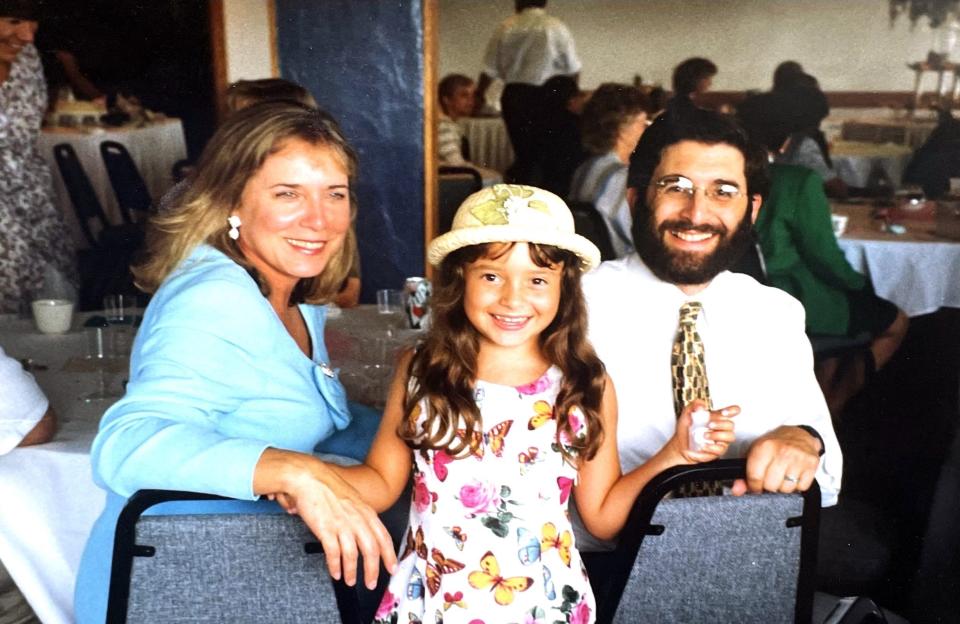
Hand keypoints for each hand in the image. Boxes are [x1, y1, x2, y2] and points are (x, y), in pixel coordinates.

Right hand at [256, 450, 396, 588]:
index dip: (389, 555)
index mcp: (366, 511)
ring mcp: (342, 524)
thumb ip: (361, 516)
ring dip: (353, 571)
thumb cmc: (328, 487)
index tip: (392, 567)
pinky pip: (334, 553)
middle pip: (371, 549)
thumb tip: (365, 533)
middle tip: (371, 582)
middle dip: (373, 569)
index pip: (383, 536)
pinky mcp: (326, 529)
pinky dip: (336, 566)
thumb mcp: (353, 500)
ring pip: (353, 554)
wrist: (309, 477)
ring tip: (351, 581)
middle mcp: (357, 519)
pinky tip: (335, 573)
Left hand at [671, 400, 738, 463]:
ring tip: (704, 435)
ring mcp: (721, 439)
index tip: (724, 412)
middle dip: (720, 424)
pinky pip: (720, 449)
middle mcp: (721, 428)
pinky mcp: (718, 450)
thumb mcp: (687, 414)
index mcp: (716, 417)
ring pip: (729, 436)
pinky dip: (710, 447)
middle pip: (731, 424)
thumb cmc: (686, 430)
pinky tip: (702, 445)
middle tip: (709, 425)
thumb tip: (701, 405)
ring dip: (717, 435)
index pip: (732, 411)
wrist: (681, 445)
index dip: (733, 410)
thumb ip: (694, 405)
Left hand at [731, 425, 820, 495]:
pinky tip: (793, 475)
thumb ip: (743, 474)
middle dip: (768, 486)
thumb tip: (736, 490)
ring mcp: (798, 458)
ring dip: (783, 486)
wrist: (798, 434)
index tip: (756, 485)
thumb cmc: (774, 445)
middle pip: (770, 485)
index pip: (755, 477)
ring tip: (782, 476)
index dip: (753, 486)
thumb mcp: (755, 454)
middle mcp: (782, 452)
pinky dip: (796, 485)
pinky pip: (801, 487)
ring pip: (786, 489)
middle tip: (770, 478)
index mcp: (764, 447)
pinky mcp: (811, 464)